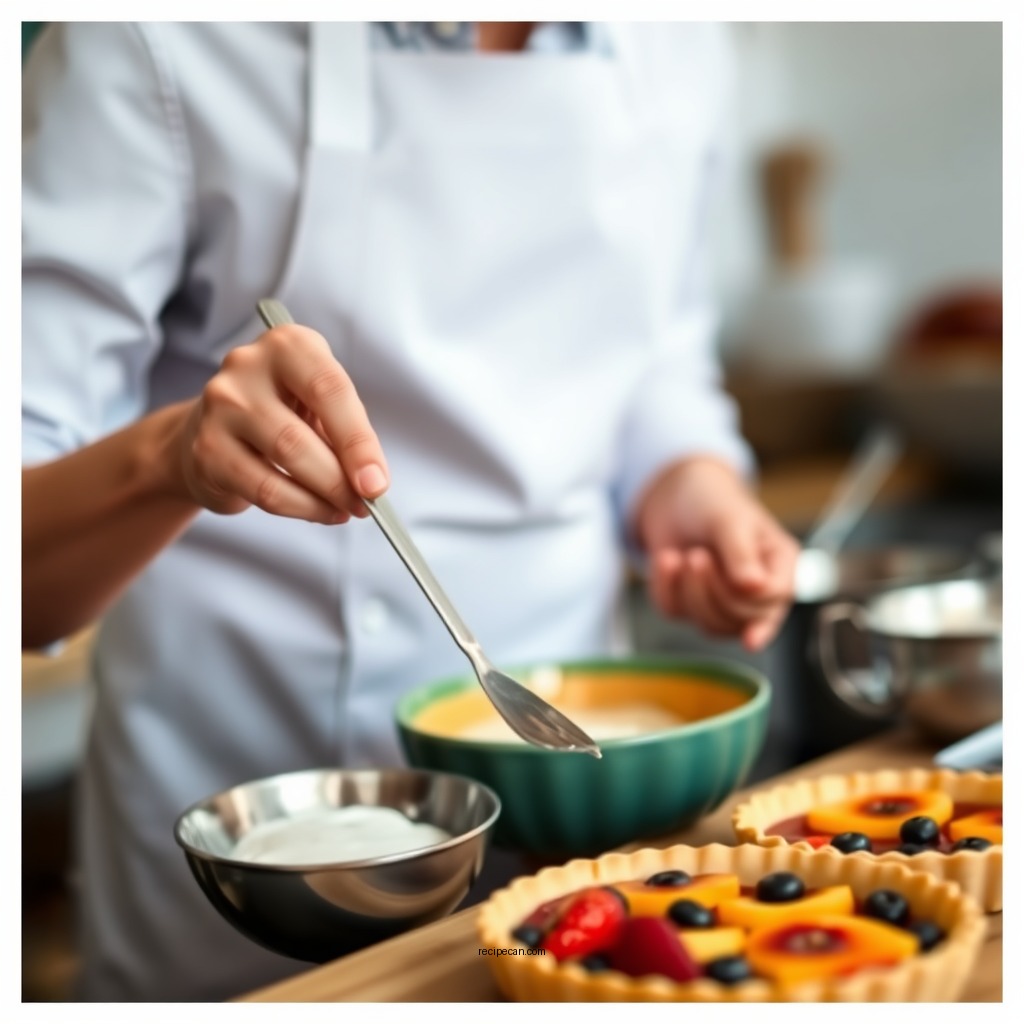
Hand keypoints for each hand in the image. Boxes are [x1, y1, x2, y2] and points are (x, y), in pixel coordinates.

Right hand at [174, 323, 388, 523]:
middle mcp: (247, 367)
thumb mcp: (319, 406)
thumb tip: (371, 482)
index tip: (377, 483)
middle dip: (342, 478)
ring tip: (346, 509)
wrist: (214, 427)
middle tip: (366, 504)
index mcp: (288, 345)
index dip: (358, 443)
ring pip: (282, 461)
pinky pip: (262, 489)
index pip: (331, 391)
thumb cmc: (283, 412)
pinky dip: (300, 507)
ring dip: (324, 496)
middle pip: (302, 434)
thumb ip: (344, 434)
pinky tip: (320, 511)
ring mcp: (219, 407)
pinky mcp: (206, 450)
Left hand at [633, 457, 798, 650]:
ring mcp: (725, 602)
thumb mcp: (728, 520)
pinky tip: (667, 559)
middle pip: (741, 621)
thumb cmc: (713, 502)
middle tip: (696, 555)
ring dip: (689, 592)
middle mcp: (759, 591)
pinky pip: (676, 613)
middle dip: (712, 591)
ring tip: (683, 554)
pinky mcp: (693, 606)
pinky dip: (665, 587)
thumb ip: (741, 553)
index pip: (773, 600)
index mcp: (780, 567)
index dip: (744, 595)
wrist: (675, 496)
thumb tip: (755, 588)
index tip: (716, 566)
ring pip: (710, 627)